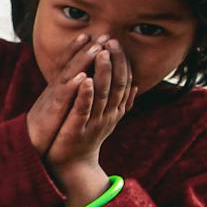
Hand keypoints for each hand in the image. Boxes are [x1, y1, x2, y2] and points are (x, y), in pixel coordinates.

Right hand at [26, 33, 98, 156]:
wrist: (29, 143)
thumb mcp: (58, 104)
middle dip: (86, 48)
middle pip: (71, 64)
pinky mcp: (52, 112)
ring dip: (82, 60)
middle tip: (101, 35)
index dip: (80, 49)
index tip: (92, 35)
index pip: (70, 64)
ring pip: (69, 75)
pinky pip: (63, 98)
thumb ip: (66, 92)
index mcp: (59, 87)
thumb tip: (78, 80)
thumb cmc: (46, 124)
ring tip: (96, 47)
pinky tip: (83, 77)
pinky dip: (73, 87)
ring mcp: (53, 98)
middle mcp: (55, 88)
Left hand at [44, 37, 134, 199]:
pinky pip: (83, 109)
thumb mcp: (106, 118)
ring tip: (101, 53)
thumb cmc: (86, 137)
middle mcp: (108, 115)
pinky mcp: (77, 128)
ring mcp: (94, 122)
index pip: (125, 81)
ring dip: (103, 72)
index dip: (123, 62)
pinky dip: (85, 94)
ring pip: (102, 94)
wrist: (71, 164)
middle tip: (112, 42)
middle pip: (118, 84)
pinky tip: (85, 79)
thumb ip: (120, 102)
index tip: (117, 43)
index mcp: (114, 110)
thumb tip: (134, 86)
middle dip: (115, 61)